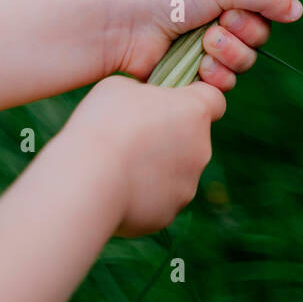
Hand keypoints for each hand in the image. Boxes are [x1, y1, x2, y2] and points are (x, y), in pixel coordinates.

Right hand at [61, 74, 226, 236]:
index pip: (214, 99)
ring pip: (175, 170)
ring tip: (117, 165)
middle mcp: (201, 149)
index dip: (193, 98)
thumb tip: (145, 105)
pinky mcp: (169, 213)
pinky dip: (141, 194)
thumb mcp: (121, 88)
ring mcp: (188, 185)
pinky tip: (115, 188)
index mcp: (195, 112)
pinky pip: (158, 198)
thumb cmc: (104, 124)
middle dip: (168, 135)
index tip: (170, 101)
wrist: (88, 179)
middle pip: (191, 138)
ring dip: (154, 166)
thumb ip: (145, 93)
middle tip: (131, 134)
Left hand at [101, 0, 302, 84]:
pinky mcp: (191, 70)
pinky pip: (225, 81)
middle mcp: (216, 7)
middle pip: (260, 32)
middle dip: (244, 32)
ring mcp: (203, 40)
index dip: (262, 6)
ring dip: (232, 54)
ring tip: (206, 45)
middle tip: (219, 25)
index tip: (241, 4)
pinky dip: (216, 76)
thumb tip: (298, 11)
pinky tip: (200, 68)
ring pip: (246, 59)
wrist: (117, 23)